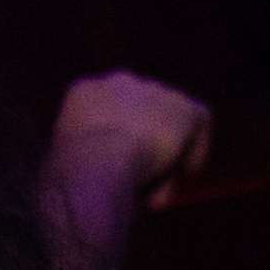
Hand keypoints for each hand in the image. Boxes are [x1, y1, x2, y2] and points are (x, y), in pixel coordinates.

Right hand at [53, 72, 215, 195]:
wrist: (98, 161)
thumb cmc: (75, 173)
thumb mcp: (71, 161)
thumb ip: (90, 157)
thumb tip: (109, 178)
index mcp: (84, 92)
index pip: (105, 111)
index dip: (116, 138)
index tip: (120, 165)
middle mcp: (117, 82)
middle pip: (139, 113)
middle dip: (143, 141)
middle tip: (145, 175)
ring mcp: (152, 89)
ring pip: (166, 121)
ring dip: (167, 152)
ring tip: (161, 186)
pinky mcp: (181, 104)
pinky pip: (198, 120)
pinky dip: (197, 146)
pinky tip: (189, 170)